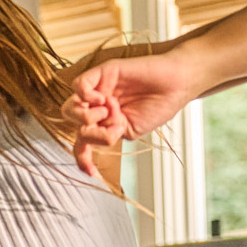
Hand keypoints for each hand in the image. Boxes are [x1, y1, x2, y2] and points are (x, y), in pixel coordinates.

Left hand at [63, 51, 202, 176]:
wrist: (177, 84)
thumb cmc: (159, 105)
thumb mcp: (131, 130)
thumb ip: (107, 135)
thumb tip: (87, 131)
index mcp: (104, 122)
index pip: (82, 141)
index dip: (82, 158)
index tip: (93, 173)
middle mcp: (97, 107)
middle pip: (71, 123)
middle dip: (88, 131)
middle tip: (113, 125)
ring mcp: (98, 89)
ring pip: (69, 107)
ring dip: (87, 115)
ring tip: (111, 109)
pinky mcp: (102, 73)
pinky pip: (78, 85)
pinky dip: (86, 95)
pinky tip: (104, 98)